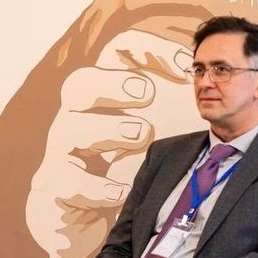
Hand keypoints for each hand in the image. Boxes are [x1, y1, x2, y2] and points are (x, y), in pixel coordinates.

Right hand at [26, 29, 199, 257]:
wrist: (78, 207)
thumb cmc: (116, 161)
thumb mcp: (148, 127)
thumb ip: (171, 106)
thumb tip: (201, 82)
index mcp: (100, 94)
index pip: (115, 56)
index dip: (145, 50)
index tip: (181, 65)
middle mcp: (76, 116)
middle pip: (79, 86)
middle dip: (110, 85)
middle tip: (147, 94)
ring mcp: (61, 149)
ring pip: (69, 130)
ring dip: (105, 130)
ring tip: (141, 134)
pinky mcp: (57, 183)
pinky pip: (68, 180)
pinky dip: (94, 185)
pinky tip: (119, 190)